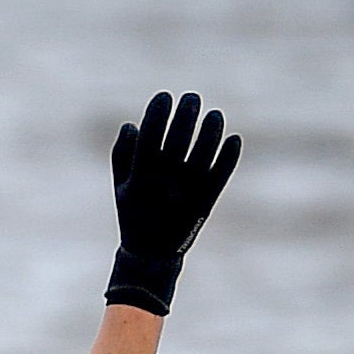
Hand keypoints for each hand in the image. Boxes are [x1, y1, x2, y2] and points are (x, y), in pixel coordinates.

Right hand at [104, 92, 240, 315]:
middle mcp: (164, 183)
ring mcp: (187, 192)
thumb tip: (132, 124)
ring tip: (214, 115)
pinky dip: (229, 155)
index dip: (158, 111)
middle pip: (179, 137)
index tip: (164, 97)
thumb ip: (121, 155)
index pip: (150, 134)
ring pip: (204, 152)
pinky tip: (233, 138)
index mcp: (140, 177)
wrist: (151, 256)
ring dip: (211, 129)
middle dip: (186, 112)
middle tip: (191, 98)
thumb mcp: (121, 188)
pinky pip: (221, 173)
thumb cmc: (134, 215)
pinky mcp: (206, 202)